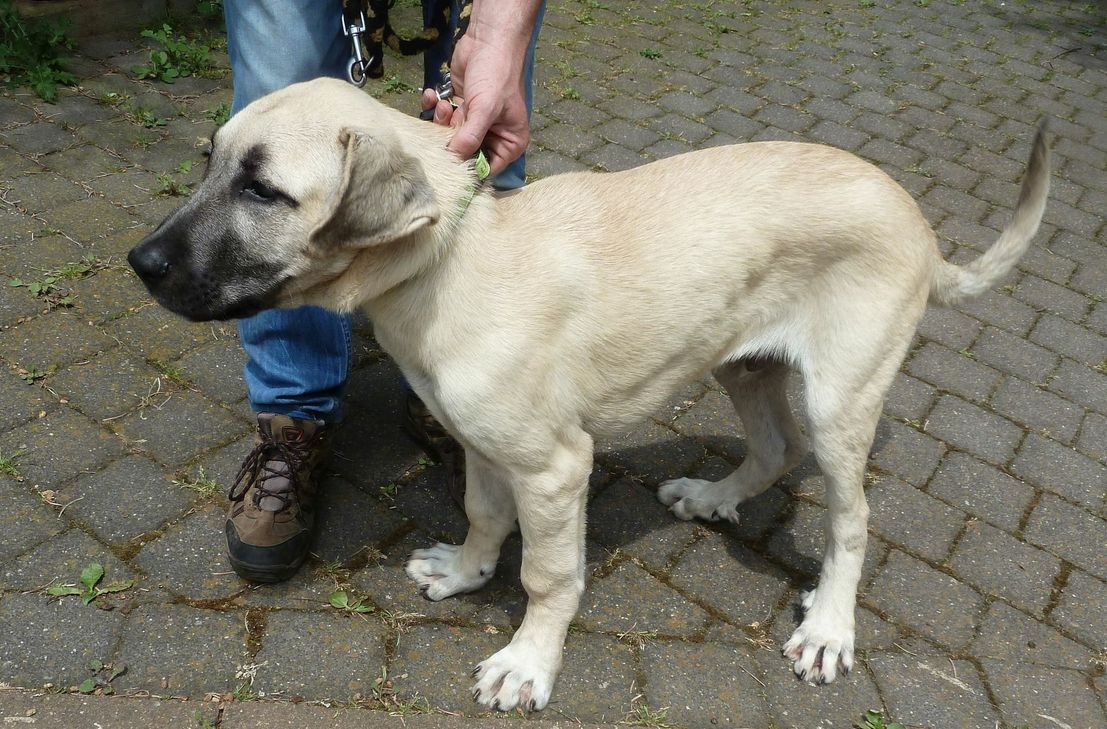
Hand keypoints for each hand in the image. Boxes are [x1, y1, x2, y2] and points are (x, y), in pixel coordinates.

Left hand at [420, 1, 539, 176]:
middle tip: (447, 126)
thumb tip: (453, 160)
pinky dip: (434, 107)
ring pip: (450, 137)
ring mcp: (475, 122)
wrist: (488, 39)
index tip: (449, 164)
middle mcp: (493, 136)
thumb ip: (470, 138)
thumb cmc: (496, 74)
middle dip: (451, 141)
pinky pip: (442, 118)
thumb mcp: (485, 109)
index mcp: (509, 142)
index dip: (468, 169)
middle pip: (465, 154)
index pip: (488, 168)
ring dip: (442, 122)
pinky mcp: (459, 107)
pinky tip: (434, 95)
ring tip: (446, 106)